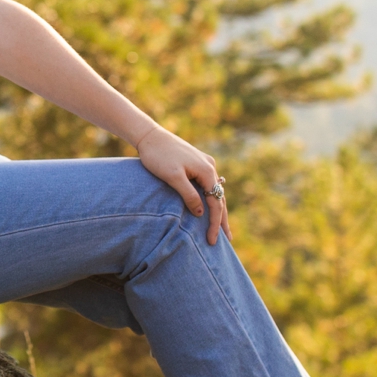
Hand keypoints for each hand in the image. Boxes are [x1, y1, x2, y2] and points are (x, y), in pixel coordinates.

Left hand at [135, 125, 229, 242]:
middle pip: (219, 199)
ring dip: (218, 210)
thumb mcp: (173, 177)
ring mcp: (204, 164)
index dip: (215, 224)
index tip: (212, 241)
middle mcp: (210, 167)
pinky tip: (210, 207)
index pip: (215, 203)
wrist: (150, 136)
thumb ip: (188, 195)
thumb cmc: (159, 156)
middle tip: (227, 240)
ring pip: (214, 192)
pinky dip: (210, 199)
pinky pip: (208, 185)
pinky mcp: (197, 163)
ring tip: (221, 228)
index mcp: (207, 171)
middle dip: (222, 220)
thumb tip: (201, 213)